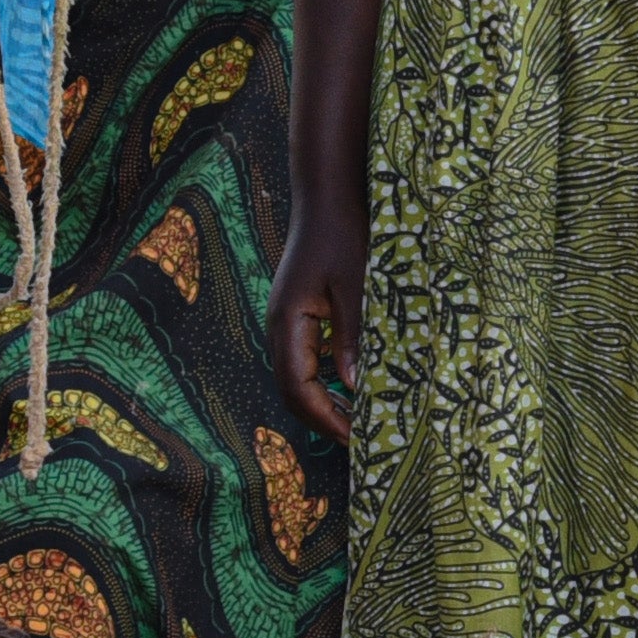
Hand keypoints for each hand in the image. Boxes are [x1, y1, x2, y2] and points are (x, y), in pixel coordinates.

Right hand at [267, 190, 365, 439]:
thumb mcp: (355, 285)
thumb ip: (352, 336)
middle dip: (321, 419)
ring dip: (321, 404)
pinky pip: (303, 361)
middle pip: (290, 389)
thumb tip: (354, 387)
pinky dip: (322, 384)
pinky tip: (348, 390)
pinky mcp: (297, 316)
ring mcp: (285, 322)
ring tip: (356, 423)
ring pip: (294, 378)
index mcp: (288, 321)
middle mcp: (280, 326)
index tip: (354, 437)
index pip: (297, 386)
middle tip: (358, 440)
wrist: (326, 196)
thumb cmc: (342, 233)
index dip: (323, 418)